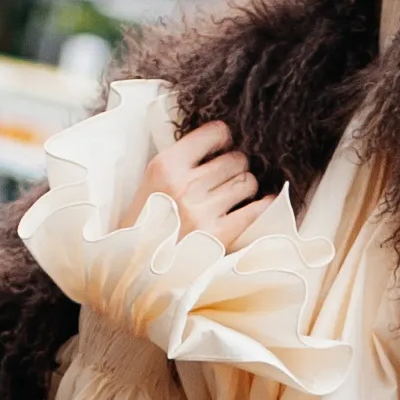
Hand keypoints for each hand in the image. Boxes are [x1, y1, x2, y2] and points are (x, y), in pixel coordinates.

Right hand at [133, 119, 266, 244]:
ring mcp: (202, 212)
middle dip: (235, 166)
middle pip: (235, 159)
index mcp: (165, 166)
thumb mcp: (151, 181)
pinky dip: (262, 205)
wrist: (136, 266)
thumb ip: (181, 161)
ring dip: (245, 186)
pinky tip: (260, 203)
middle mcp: (185, 186)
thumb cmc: (146, 222)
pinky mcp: (218, 236)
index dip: (222, 138)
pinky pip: (255, 211)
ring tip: (234, 194)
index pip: (213, 133)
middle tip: (227, 176)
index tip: (221, 146)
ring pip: (247, 182)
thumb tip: (220, 143)